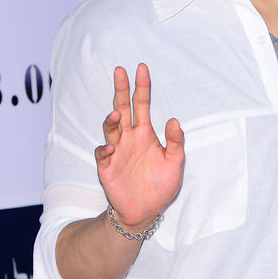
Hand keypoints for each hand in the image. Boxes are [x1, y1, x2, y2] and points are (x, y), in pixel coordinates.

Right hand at [95, 63, 183, 230]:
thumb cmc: (160, 185)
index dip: (141, 87)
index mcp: (145, 133)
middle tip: (119, 71)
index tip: (141, 68)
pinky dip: (105, 148)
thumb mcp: (175, 162)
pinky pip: (102, 153)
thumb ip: (175, 141)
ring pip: (110, 128)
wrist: (145, 210)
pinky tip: (111, 147)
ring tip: (117, 114)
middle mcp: (129, 138)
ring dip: (111, 119)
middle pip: (122, 108)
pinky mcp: (106, 166)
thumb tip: (174, 120)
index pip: (142, 104)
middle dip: (120, 90)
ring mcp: (116, 151)